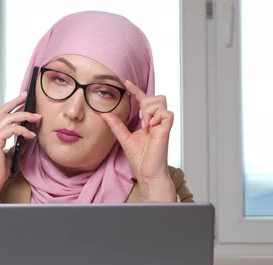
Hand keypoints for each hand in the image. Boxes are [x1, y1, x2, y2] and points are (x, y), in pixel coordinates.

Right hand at [0, 92, 41, 200]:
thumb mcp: (8, 156)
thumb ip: (14, 146)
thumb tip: (26, 139)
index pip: (0, 116)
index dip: (11, 107)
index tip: (22, 101)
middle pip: (1, 110)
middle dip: (15, 101)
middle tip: (26, 96)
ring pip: (8, 118)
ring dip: (24, 116)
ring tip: (37, 117)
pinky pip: (11, 129)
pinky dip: (23, 130)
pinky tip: (31, 136)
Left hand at [101, 80, 175, 201]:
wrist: (147, 173)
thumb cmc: (140, 159)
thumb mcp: (124, 138)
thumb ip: (116, 125)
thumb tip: (104, 114)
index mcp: (148, 121)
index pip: (143, 100)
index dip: (136, 90)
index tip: (126, 82)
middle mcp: (157, 121)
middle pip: (156, 97)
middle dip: (146, 101)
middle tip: (140, 118)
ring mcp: (163, 124)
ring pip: (160, 102)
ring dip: (149, 110)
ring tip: (145, 124)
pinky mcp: (167, 129)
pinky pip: (166, 113)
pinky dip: (155, 117)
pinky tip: (150, 127)